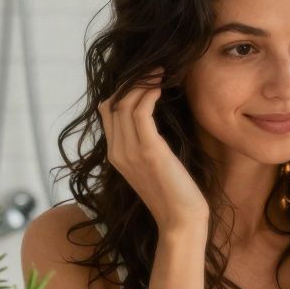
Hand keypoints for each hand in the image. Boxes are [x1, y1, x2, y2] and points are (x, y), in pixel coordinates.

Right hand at [98, 71, 209, 233]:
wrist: (181, 221)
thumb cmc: (175, 194)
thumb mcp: (155, 165)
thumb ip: (148, 144)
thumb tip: (153, 120)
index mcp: (116, 154)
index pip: (108, 110)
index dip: (124, 89)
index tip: (145, 76)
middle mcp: (117, 151)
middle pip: (113, 102)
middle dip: (132, 80)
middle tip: (154, 67)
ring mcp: (129, 151)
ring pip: (124, 103)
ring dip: (142, 82)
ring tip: (160, 70)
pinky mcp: (148, 151)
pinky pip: (140, 112)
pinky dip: (148, 93)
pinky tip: (161, 86)